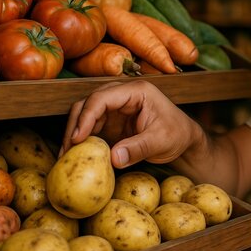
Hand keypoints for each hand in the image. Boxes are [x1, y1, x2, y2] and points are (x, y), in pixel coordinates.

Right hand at [61, 80, 200, 168]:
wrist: (185, 140)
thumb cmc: (178, 134)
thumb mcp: (162, 142)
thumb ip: (138, 149)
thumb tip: (113, 158)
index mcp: (137, 91)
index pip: (103, 97)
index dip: (87, 116)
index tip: (77, 138)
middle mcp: (123, 95)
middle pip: (89, 103)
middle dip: (75, 125)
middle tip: (67, 149)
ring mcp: (116, 108)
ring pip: (86, 114)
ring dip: (75, 133)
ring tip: (66, 156)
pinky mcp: (112, 122)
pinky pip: (92, 127)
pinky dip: (82, 140)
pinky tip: (76, 156)